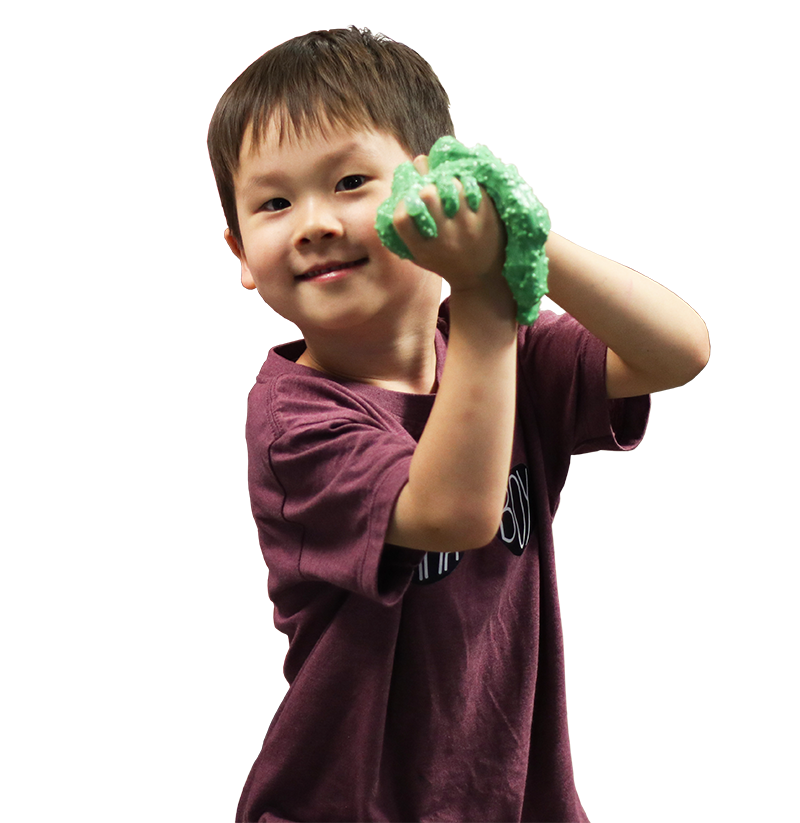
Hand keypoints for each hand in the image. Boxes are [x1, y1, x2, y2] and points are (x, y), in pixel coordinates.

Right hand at [391, 156, 506, 292]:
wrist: (481, 278)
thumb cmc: (445, 262)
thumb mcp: (420, 256)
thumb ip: (406, 233)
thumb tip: (399, 189)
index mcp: (423, 250)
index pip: (401, 218)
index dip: (401, 203)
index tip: (408, 200)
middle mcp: (445, 238)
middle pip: (427, 194)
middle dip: (426, 185)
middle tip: (430, 186)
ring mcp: (467, 226)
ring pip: (452, 184)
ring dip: (448, 181)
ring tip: (448, 187)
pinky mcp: (486, 216)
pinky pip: (472, 186)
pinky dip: (466, 183)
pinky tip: (464, 190)